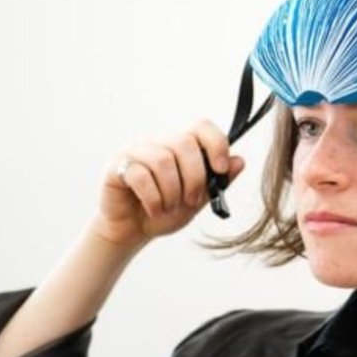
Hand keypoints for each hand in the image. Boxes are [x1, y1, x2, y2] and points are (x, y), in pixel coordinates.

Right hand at [93, 119, 245, 249]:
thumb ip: (218, 181)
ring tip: (170, 207)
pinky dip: (153, 198)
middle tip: (192, 201)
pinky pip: (140, 176)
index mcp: (180, 145)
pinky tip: (154, 210)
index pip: (202, 126)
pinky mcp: (117, 166)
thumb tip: (239, 161)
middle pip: (184, 143)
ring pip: (163, 159)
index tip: (220, 169)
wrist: (132, 231)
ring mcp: (136, 151)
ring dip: (172, 191)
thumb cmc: (165, 211)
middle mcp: (158, 141)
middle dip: (194, 177)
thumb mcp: (199, 199)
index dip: (216, 143)